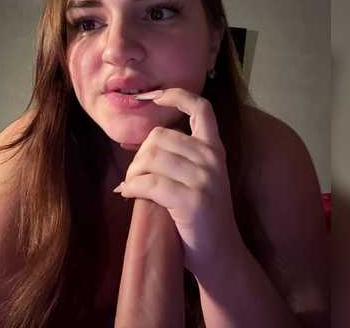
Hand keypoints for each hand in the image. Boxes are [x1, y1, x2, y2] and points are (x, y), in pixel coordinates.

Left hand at [114, 88, 244, 277]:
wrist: (220, 254)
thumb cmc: (201, 215)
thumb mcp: (200, 177)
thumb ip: (181, 155)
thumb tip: (141, 143)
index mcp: (215, 149)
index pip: (201, 108)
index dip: (176, 95)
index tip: (153, 97)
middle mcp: (212, 158)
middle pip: (159, 136)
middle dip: (139, 155)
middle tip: (135, 175)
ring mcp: (204, 179)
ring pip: (151, 158)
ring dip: (133, 173)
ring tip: (133, 187)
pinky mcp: (192, 200)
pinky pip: (149, 182)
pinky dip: (133, 187)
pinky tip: (129, 194)